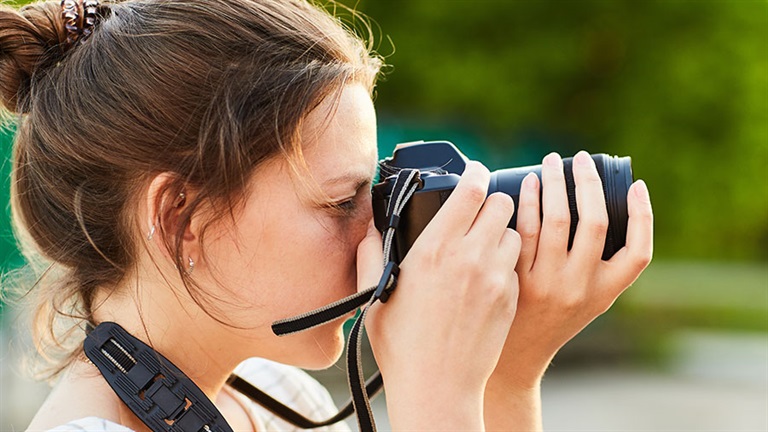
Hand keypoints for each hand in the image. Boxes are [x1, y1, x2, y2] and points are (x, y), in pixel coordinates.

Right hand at [357, 161, 521, 429]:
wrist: (438, 388)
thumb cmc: (402, 346)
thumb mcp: (375, 296)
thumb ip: (371, 255)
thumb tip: (370, 231)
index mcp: (434, 250)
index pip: (470, 190)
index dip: (474, 174)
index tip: (473, 172)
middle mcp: (469, 257)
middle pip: (502, 203)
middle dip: (492, 202)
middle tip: (480, 211)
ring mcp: (495, 278)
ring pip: (515, 232)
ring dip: (502, 233)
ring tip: (485, 248)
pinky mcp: (510, 298)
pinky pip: (515, 266)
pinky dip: (505, 264)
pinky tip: (487, 279)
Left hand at [492, 151, 653, 389]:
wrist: (514, 352)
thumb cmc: (551, 316)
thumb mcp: (586, 298)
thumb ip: (596, 262)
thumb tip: (595, 201)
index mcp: (606, 292)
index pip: (639, 253)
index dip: (643, 216)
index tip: (637, 185)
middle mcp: (581, 287)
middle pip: (594, 224)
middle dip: (589, 183)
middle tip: (582, 159)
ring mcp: (548, 283)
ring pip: (557, 221)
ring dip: (556, 184)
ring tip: (554, 161)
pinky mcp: (517, 278)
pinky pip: (525, 231)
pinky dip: (528, 202)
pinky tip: (528, 183)